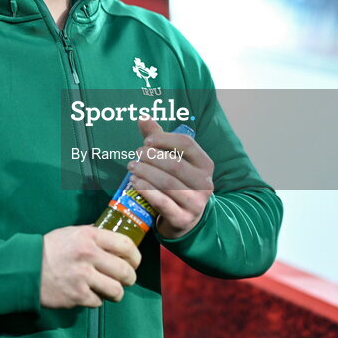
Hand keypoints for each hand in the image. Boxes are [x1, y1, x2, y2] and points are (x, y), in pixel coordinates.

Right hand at [40, 226, 140, 308]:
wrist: (25, 268)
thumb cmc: (50, 249)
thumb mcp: (72, 233)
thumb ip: (93, 235)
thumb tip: (114, 239)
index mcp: (89, 236)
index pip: (126, 245)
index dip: (135, 256)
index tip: (134, 262)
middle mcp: (88, 255)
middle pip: (125, 271)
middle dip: (129, 278)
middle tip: (125, 279)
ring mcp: (83, 277)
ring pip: (117, 290)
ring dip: (116, 292)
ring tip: (109, 290)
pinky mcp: (77, 295)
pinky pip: (98, 302)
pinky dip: (95, 300)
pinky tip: (88, 293)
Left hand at [129, 119, 213, 238]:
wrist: (184, 219)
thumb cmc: (177, 183)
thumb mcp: (172, 161)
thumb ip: (159, 139)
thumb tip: (142, 117)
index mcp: (205, 164)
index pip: (186, 144)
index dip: (164, 139)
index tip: (146, 141)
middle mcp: (205, 183)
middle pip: (175, 164)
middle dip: (151, 158)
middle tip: (135, 156)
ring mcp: (196, 203)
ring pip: (167, 183)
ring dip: (145, 173)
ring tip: (132, 168)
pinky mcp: (183, 219)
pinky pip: (163, 202)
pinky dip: (146, 190)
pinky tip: (135, 183)